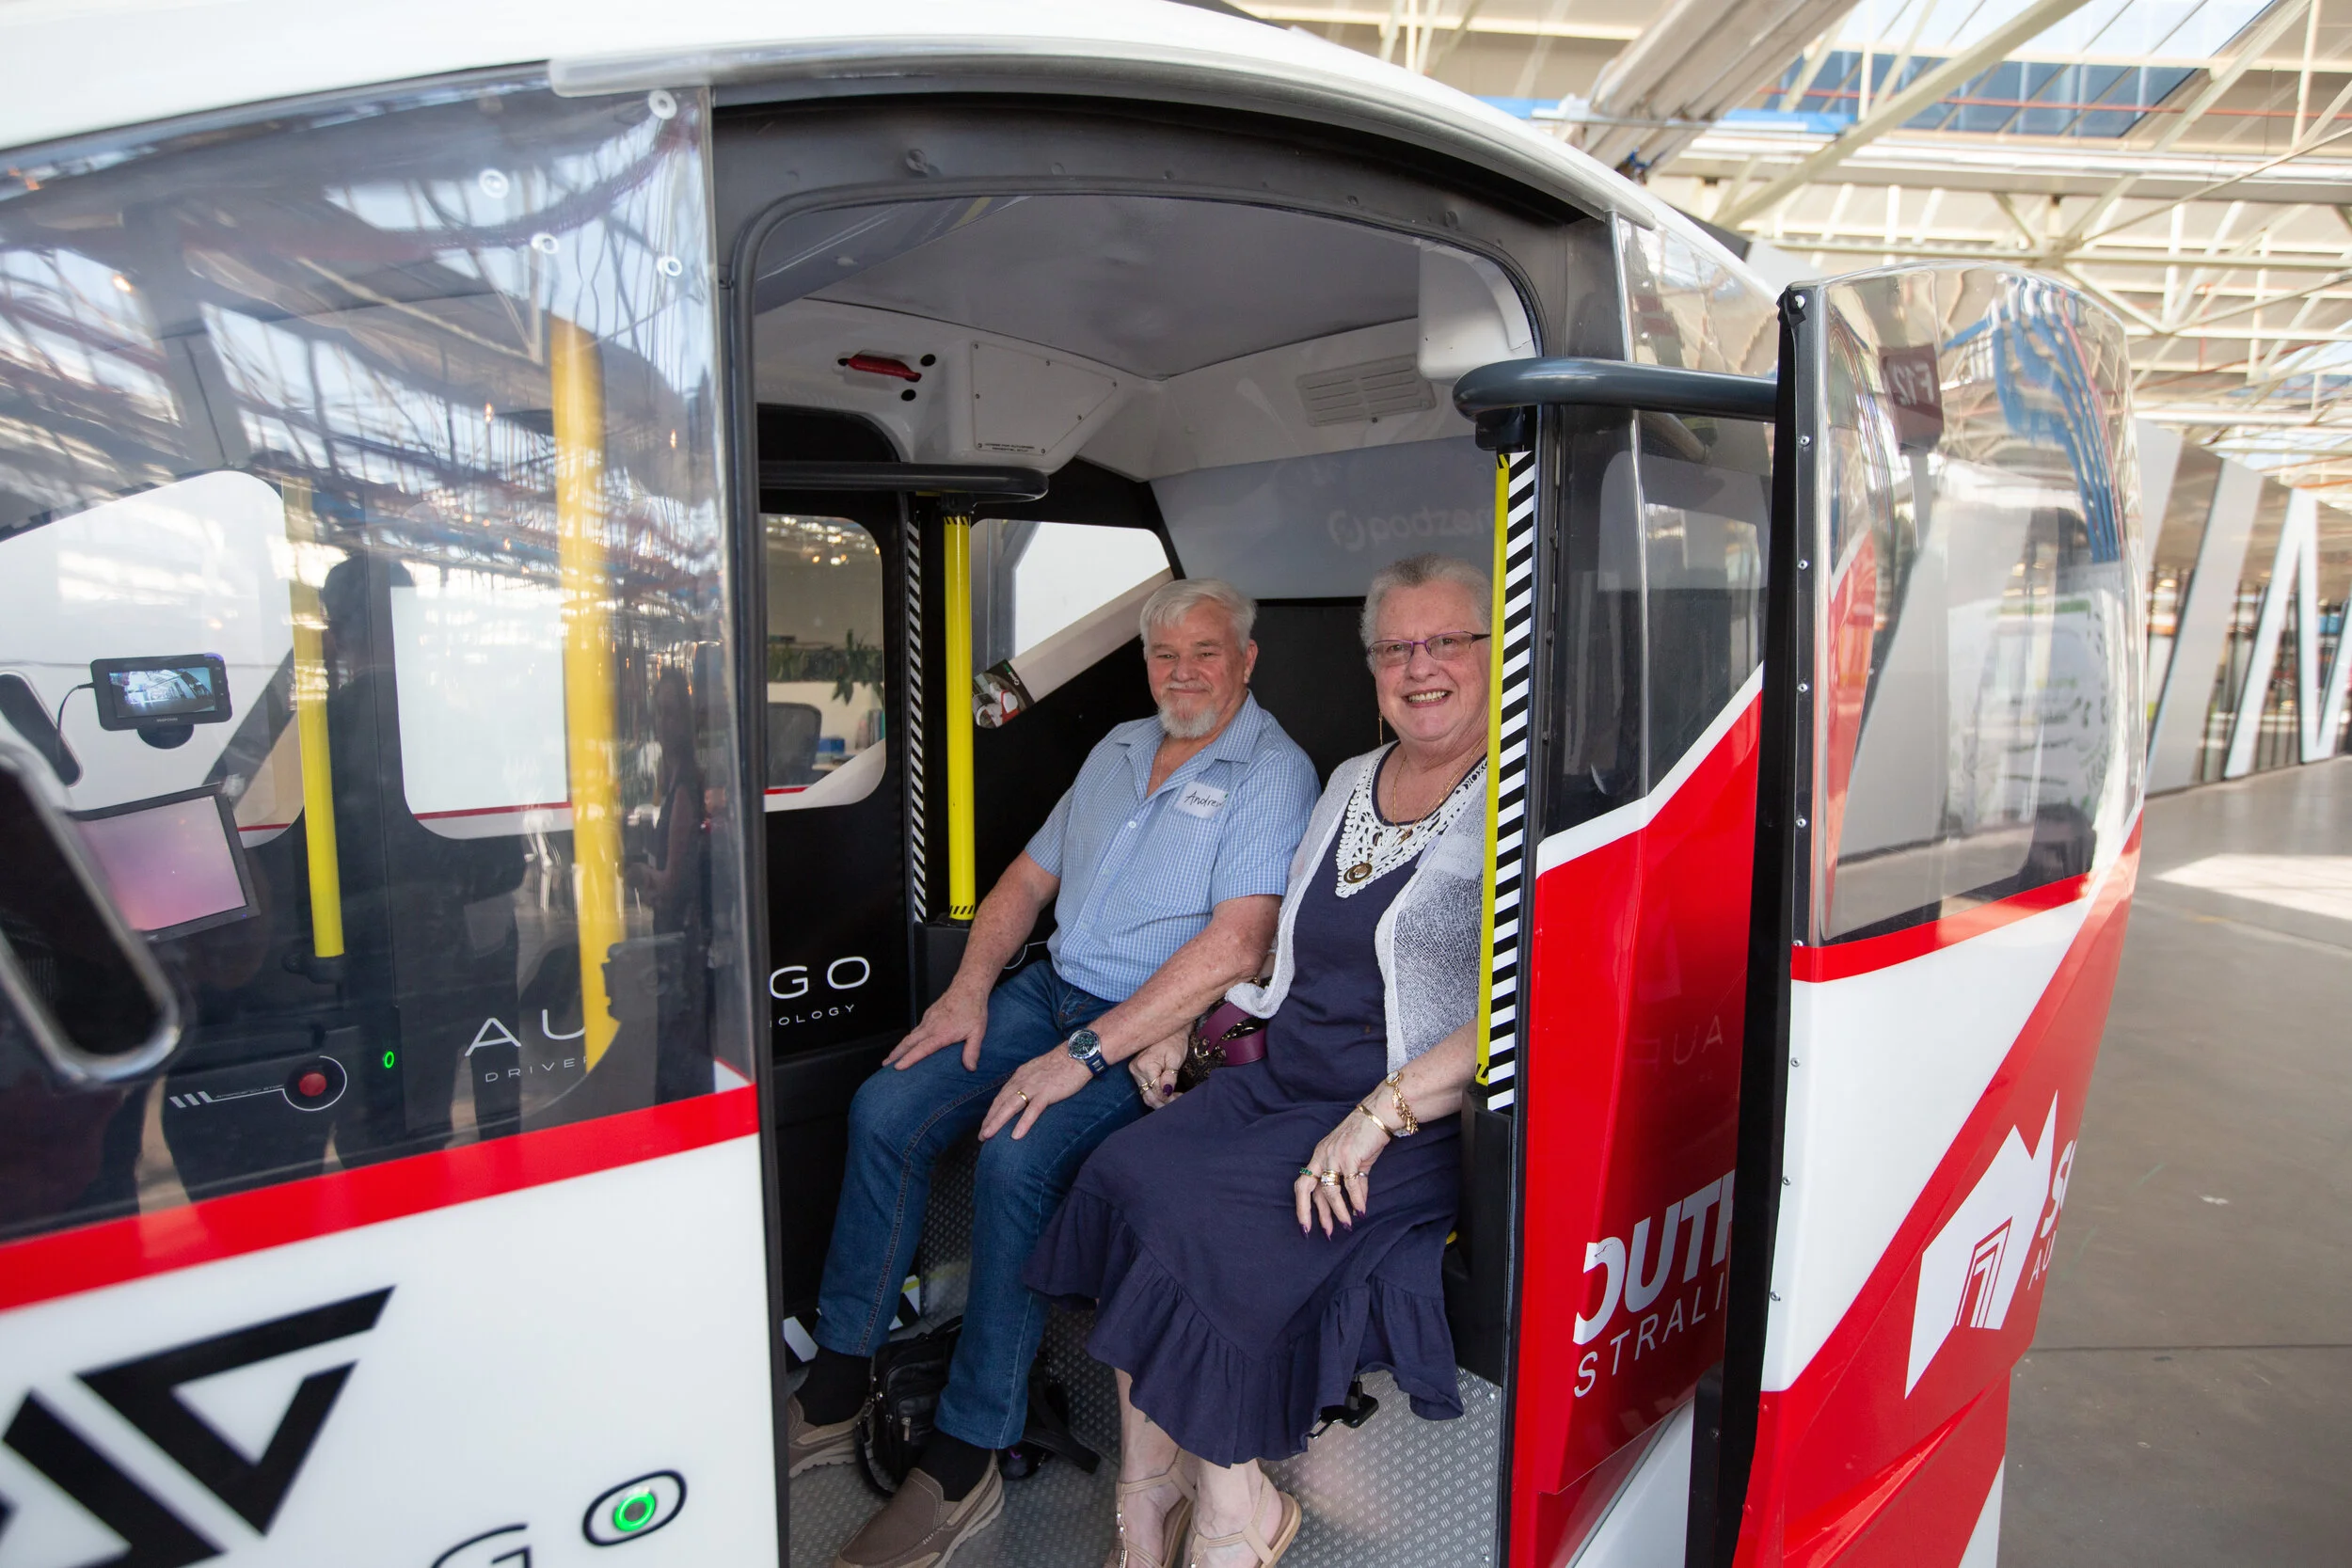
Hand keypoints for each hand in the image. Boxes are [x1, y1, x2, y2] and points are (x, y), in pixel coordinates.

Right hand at [887, 984, 989, 1070]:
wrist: (968, 987)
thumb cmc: (973, 1008)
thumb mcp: (978, 1032)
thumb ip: (972, 1051)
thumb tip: (970, 1067)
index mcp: (941, 1033)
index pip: (921, 1049)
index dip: (909, 1059)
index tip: (897, 1067)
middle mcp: (931, 1026)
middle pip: (908, 1042)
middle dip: (895, 1054)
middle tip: (885, 1064)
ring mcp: (928, 1019)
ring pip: (910, 1035)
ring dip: (900, 1046)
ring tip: (892, 1057)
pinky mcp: (929, 1014)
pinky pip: (916, 1028)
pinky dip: (909, 1037)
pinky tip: (909, 1043)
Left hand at [981, 1045, 1094, 1140]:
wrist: (1077, 1053)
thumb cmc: (1062, 1063)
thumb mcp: (1038, 1070)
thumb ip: (1029, 1082)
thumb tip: (1023, 1094)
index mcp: (1020, 1076)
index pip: (1001, 1096)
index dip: (992, 1111)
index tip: (985, 1125)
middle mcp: (1023, 1081)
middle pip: (1001, 1102)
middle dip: (989, 1120)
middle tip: (981, 1136)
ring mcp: (1034, 1086)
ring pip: (1011, 1106)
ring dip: (997, 1122)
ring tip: (987, 1136)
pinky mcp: (1047, 1092)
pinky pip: (1033, 1110)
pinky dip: (1023, 1123)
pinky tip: (1015, 1136)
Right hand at [1130, 1031, 1188, 1109]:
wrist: (1169, 1031)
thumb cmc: (1174, 1041)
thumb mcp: (1175, 1058)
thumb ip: (1170, 1076)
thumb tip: (1167, 1092)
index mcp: (1145, 1065)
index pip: (1156, 1091)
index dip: (1169, 1098)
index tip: (1181, 1099)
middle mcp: (1136, 1069)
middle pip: (1149, 1096)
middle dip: (1164, 1102)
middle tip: (1179, 1101)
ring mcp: (1135, 1071)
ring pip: (1146, 1095)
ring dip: (1160, 1101)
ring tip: (1174, 1100)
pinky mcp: (1137, 1072)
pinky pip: (1145, 1089)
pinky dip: (1155, 1094)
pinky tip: (1166, 1095)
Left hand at [1292, 1105, 1391, 1236]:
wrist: (1379, 1115)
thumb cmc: (1366, 1136)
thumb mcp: (1355, 1161)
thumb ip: (1354, 1183)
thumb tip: (1356, 1207)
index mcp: (1319, 1155)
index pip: (1303, 1184)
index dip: (1302, 1206)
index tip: (1307, 1226)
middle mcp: (1322, 1155)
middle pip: (1306, 1188)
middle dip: (1308, 1212)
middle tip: (1320, 1232)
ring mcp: (1334, 1156)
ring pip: (1330, 1191)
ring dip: (1338, 1212)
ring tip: (1346, 1226)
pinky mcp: (1350, 1157)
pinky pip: (1351, 1185)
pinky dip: (1356, 1201)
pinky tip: (1360, 1212)